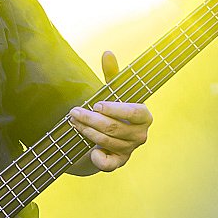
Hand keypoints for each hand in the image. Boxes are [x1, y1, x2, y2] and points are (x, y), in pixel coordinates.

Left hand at [68, 51, 152, 172]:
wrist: (105, 135)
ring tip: (73, 122)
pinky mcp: (119, 163)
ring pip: (107, 141)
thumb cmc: (111, 110)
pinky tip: (90, 150)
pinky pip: (109, 164)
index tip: (96, 104)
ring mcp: (130, 150)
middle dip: (91, 119)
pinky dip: (99, 158)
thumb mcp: (112, 92)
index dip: (115, 109)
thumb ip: (112, 74)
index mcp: (144, 115)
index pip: (134, 112)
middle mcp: (141, 134)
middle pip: (115, 127)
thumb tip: (107, 53)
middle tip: (73, 112)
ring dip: (87, 131)